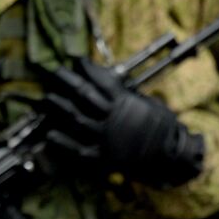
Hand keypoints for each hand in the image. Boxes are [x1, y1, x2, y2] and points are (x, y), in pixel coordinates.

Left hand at [41, 59, 203, 187]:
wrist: (172, 156)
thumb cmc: (162, 128)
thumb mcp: (147, 104)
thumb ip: (126, 96)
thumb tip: (109, 83)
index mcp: (125, 103)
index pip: (102, 81)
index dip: (87, 69)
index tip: (77, 60)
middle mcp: (112, 118)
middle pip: (85, 96)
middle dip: (67, 81)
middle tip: (54, 72)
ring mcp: (106, 138)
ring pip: (77, 119)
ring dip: (60, 107)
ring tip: (47, 98)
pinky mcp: (103, 157)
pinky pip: (79, 150)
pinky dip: (63, 143)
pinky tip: (50, 135)